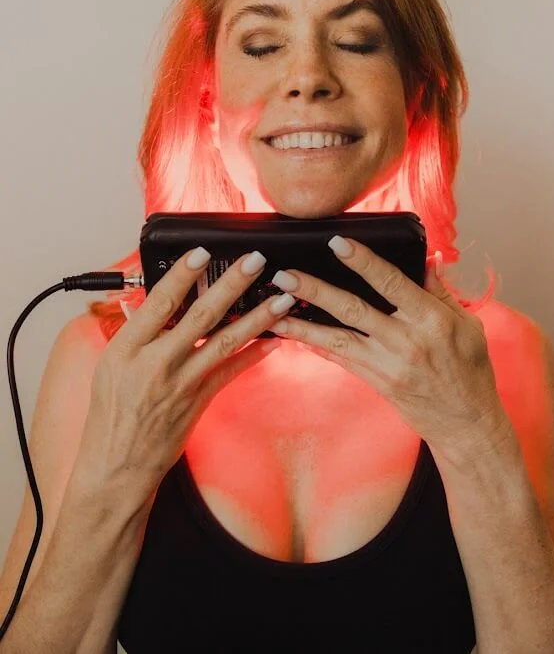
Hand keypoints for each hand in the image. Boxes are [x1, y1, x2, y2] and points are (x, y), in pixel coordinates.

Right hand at [75, 248, 293, 504]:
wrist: (118, 463)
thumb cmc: (112, 412)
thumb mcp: (110, 364)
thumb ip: (136, 331)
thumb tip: (156, 300)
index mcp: (128, 348)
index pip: (160, 303)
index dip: (184, 274)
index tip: (203, 252)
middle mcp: (157, 362)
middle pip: (201, 315)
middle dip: (232, 284)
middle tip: (255, 261)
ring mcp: (182, 382)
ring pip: (225, 341)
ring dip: (257, 317)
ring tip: (281, 298)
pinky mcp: (200, 400)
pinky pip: (232, 371)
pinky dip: (254, 354)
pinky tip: (274, 339)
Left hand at [267, 238, 513, 462]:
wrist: (466, 424)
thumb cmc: (470, 370)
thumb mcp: (467, 325)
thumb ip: (441, 292)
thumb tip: (427, 258)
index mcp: (431, 320)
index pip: (391, 283)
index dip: (363, 261)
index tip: (336, 243)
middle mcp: (406, 342)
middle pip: (353, 309)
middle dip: (316, 290)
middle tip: (284, 275)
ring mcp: (388, 364)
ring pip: (338, 338)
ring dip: (303, 322)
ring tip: (274, 307)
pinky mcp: (377, 381)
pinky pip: (341, 359)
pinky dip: (317, 344)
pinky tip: (294, 333)